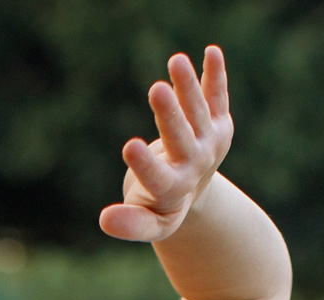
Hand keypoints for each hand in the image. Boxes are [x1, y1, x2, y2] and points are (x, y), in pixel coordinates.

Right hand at [98, 47, 232, 244]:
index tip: (129, 147)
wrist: (196, 193)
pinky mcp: (218, 123)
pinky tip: (212, 52)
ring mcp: (209, 142)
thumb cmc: (160, 206)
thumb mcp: (148, 222)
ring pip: (198, 112)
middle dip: (169, 115)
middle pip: (182, 139)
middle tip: (157, 90)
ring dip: (188, 86)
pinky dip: (215, 75)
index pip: (159, 178)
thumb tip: (105, 221)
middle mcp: (194, 164)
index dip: (145, 165)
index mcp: (173, 190)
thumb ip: (130, 224)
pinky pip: (217, 98)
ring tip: (176, 61)